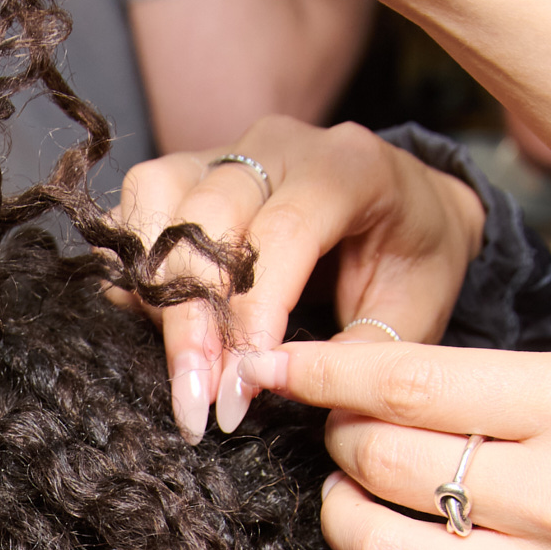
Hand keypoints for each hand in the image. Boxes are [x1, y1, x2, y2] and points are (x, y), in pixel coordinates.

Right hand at [113, 118, 482, 441]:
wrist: (408, 207)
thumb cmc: (415, 258)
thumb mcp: (415, 313)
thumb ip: (357, 354)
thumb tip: (282, 387)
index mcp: (346, 167)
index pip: (280, 234)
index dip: (251, 319)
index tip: (237, 394)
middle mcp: (278, 145)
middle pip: (205, 222)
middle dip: (193, 324)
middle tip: (196, 404)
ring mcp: (225, 152)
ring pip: (155, 205)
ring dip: (156, 296)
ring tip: (182, 365)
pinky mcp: (188, 171)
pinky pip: (135, 211)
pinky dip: (135, 273)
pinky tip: (157, 328)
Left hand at [248, 340, 550, 549]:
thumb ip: (529, 392)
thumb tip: (404, 383)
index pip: (414, 379)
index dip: (327, 371)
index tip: (282, 362)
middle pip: (380, 458)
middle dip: (338, 442)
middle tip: (344, 436)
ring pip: (377, 545)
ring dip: (339, 518)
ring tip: (353, 501)